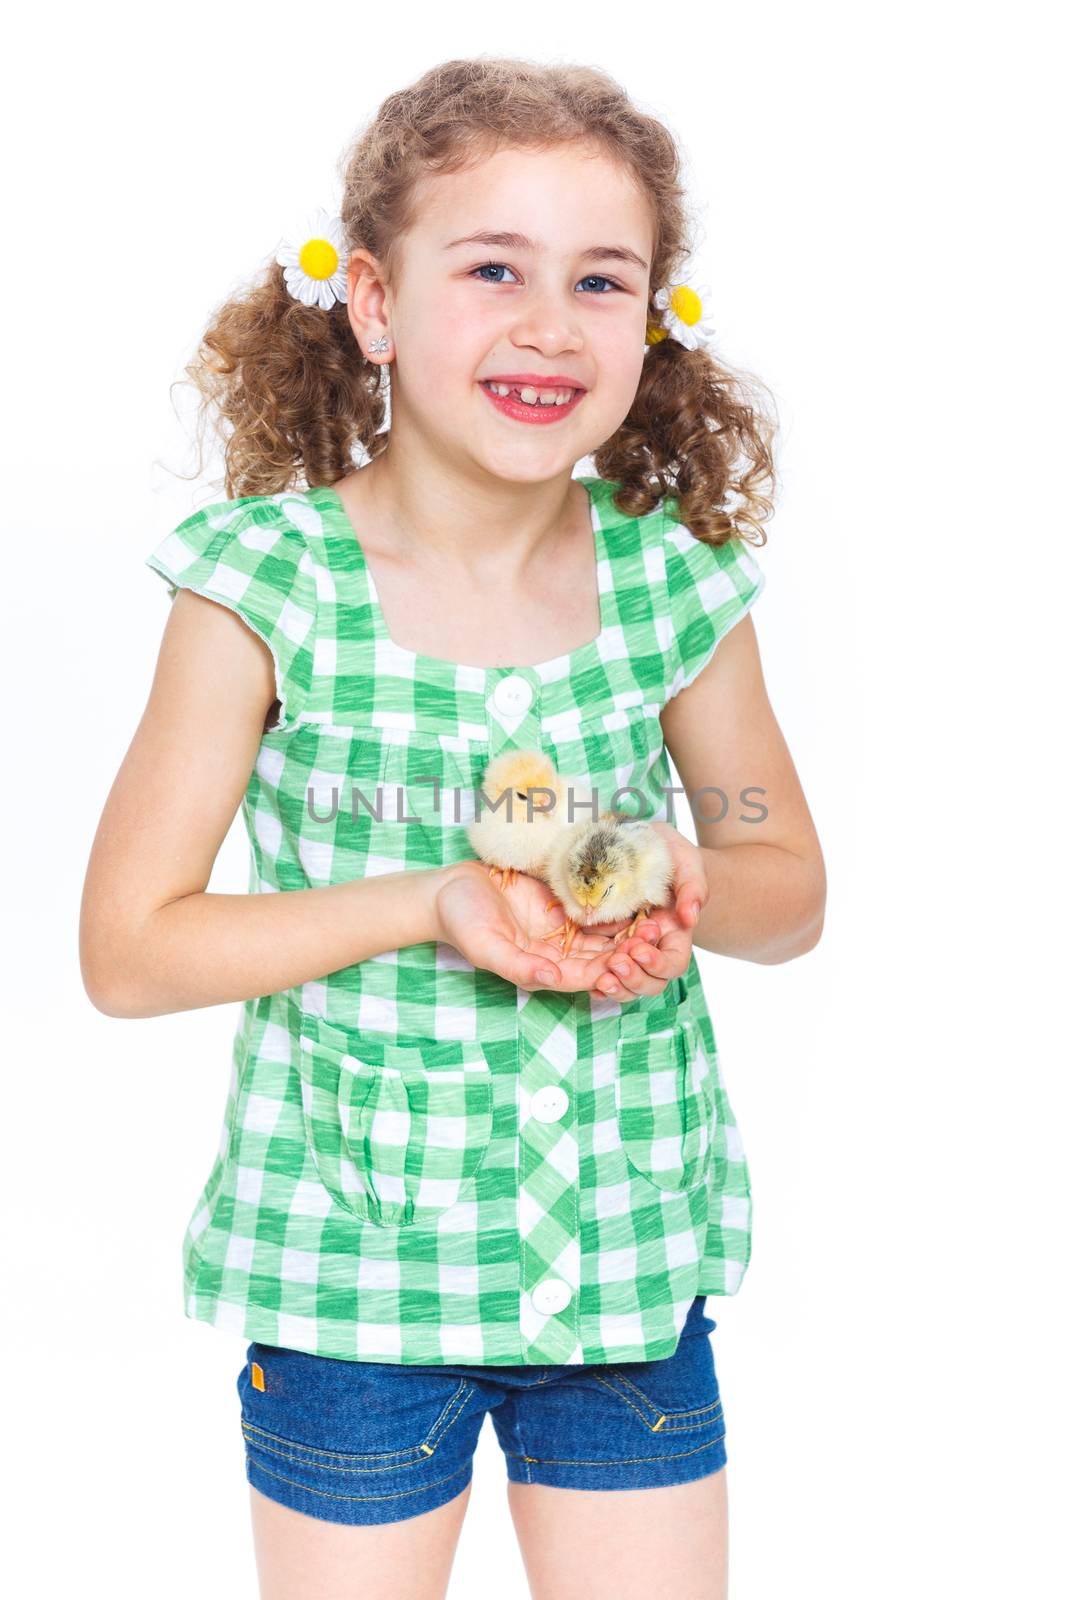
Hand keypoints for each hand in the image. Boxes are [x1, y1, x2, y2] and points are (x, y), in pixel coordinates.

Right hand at [433, 862, 663, 993]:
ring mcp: (560, 928)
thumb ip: (518, 967)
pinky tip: (638, 894)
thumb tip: (552, 980)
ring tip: (655, 916)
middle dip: (629, 949)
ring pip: (603, 934)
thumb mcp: (485, 948)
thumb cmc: (461, 921)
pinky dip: (615, 904)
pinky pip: (594, 906)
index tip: (634, 958)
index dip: (612, 970)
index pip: (586, 976)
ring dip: (629, 929)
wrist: (448, 888)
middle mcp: (556, 953)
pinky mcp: (560, 902)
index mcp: (542, 970)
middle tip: (655, 935)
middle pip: (602, 956)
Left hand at [592, 822, 708, 1000]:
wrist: (638, 848)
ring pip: (627, 984)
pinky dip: (598, 983)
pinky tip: (591, 986)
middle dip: (635, 978)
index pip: (674, 962)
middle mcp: (651, 947)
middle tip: (616, 962)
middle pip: (652, 982)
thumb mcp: (685, 861)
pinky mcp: (604, 944)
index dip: (658, 963)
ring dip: (617, 986)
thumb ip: (692, 886)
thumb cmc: (669, 854)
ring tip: (602, 979)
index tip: (639, 949)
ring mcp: (626, 948)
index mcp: (674, 933)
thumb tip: (691, 917)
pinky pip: (603, 972)